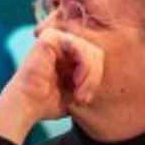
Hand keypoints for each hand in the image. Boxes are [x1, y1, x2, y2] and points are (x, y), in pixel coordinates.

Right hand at [0, 28, 97, 144]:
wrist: (26, 106)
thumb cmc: (48, 103)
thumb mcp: (77, 91)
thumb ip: (91, 79)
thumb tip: (118, 73)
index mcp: (67, 53)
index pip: (96, 57)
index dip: (95, 78)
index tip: (85, 98)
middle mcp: (61, 42)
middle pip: (96, 52)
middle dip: (95, 78)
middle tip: (84, 97)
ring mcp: (55, 37)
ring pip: (91, 50)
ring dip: (90, 76)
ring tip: (80, 94)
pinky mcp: (50, 37)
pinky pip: (80, 47)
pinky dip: (84, 67)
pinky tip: (76, 82)